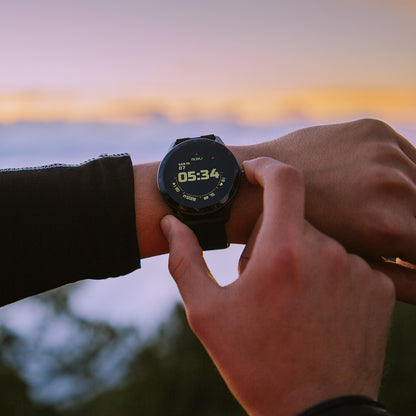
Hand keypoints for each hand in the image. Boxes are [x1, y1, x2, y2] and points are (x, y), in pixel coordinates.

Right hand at [161, 157, 394, 415]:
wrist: (316, 415)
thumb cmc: (256, 364)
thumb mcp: (207, 314)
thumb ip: (185, 260)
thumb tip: (169, 224)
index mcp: (283, 251)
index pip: (284, 179)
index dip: (265, 167)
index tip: (252, 172)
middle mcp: (327, 252)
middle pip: (295, 218)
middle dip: (273, 236)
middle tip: (260, 275)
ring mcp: (359, 270)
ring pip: (321, 242)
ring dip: (300, 256)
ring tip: (288, 299)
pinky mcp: (378, 289)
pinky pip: (347, 262)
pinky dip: (327, 274)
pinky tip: (315, 309)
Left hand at [236, 119, 415, 302]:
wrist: (250, 189)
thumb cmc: (292, 237)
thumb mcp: (346, 263)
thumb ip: (397, 277)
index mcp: (387, 227)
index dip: (413, 257)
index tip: (402, 257)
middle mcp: (393, 185)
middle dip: (410, 226)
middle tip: (393, 236)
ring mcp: (384, 153)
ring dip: (411, 200)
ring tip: (380, 211)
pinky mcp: (373, 130)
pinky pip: (407, 155)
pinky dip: (402, 173)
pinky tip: (380, 187)